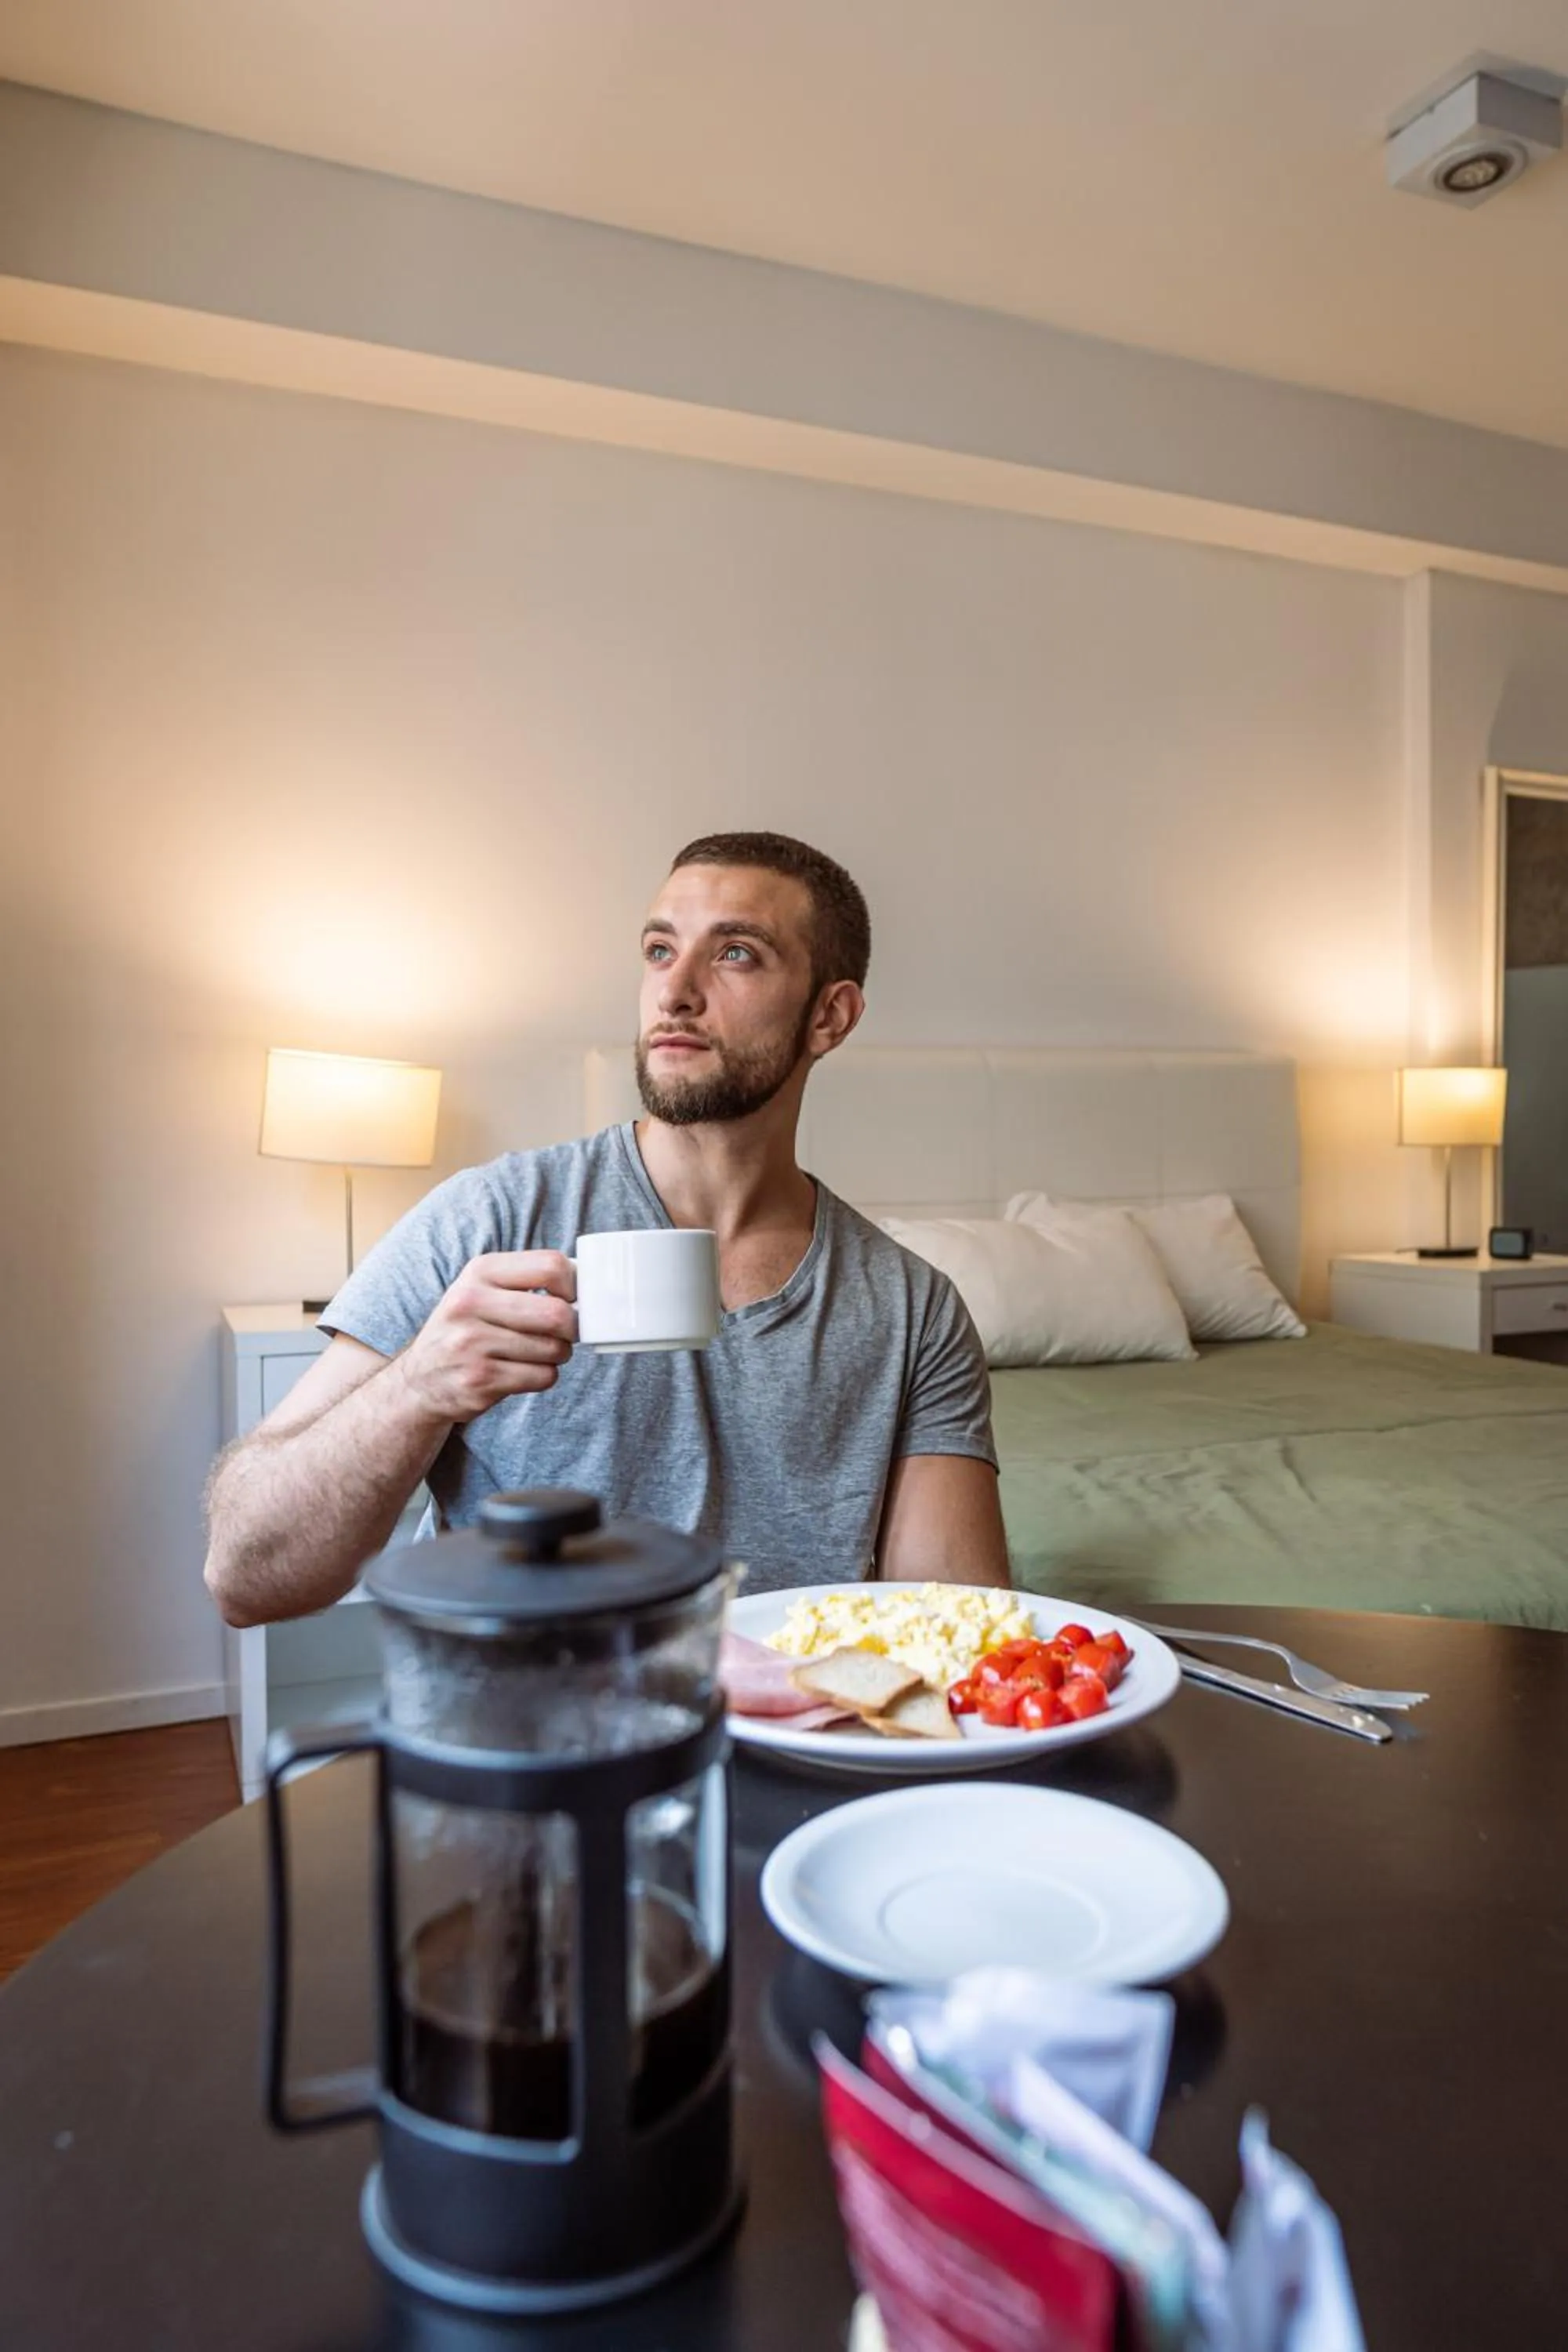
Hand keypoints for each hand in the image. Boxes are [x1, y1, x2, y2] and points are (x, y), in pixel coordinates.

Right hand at [396, 1251, 577, 1424]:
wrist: (420, 1380)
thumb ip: (528, 1279)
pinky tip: (522, 1371)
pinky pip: (543, 1377)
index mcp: (479, 1271)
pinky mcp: (480, 1381)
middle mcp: (470, 1303)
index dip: (574, 1284)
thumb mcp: (483, 1288)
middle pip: (557, 1313)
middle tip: (565, 1332)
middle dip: (572, 1328)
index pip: (551, 1266)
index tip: (572, 1298)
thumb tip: (586, 1281)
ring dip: (558, 1354)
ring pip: (554, 1349)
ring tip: (537, 1352)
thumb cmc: (466, 1328)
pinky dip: (543, 1376)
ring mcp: (472, 1344)